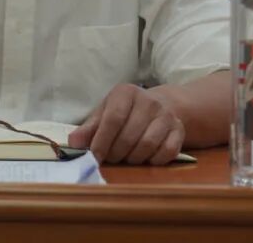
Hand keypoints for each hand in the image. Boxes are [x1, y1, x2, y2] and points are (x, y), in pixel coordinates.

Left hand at [67, 84, 184, 164]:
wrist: (160, 105)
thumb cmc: (125, 111)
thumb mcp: (105, 112)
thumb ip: (89, 128)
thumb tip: (73, 143)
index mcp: (126, 93)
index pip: (113, 119)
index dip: (102, 141)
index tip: (94, 157)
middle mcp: (148, 101)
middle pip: (129, 136)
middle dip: (115, 153)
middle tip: (110, 158)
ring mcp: (166, 115)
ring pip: (147, 146)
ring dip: (132, 159)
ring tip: (125, 158)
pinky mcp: (179, 130)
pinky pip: (166, 152)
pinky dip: (153, 160)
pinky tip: (145, 158)